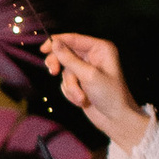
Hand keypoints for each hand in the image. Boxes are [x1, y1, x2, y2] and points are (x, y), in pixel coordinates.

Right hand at [41, 33, 150, 148]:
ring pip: (65, 71)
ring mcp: (85, 70)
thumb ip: (69, 59)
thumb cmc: (110, 95)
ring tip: (81, 97)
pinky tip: (82, 101)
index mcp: (100, 49)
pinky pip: (66, 83)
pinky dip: (71, 92)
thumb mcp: (88, 75)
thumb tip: (55, 43)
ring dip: (71, 86)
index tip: (43, 49)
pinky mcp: (80, 82)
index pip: (73, 39)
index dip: (57, 42)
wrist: (115, 119)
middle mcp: (92, 56)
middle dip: (60, 66)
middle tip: (53, 72)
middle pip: (65, 53)